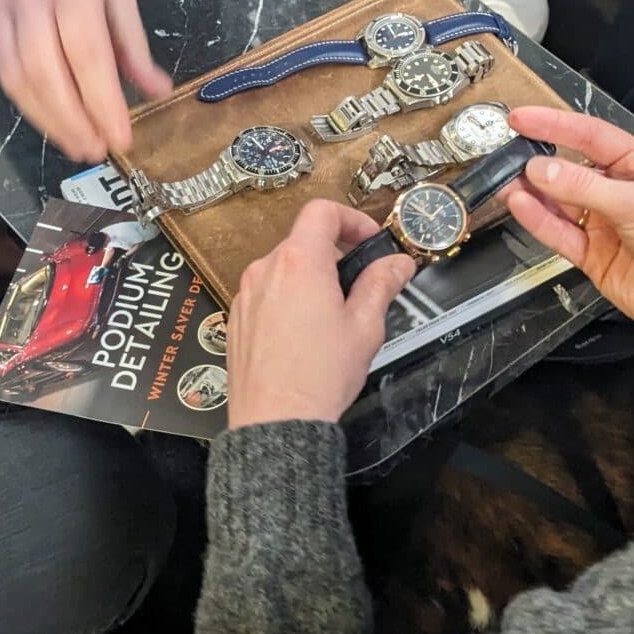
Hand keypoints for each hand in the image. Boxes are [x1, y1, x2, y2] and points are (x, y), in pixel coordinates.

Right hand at [0, 0, 170, 162]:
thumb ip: (131, 35)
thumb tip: (155, 87)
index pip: (89, 60)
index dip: (104, 106)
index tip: (121, 140)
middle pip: (47, 78)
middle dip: (73, 124)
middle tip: (95, 152)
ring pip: (14, 78)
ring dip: (43, 118)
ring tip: (72, 141)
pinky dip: (14, 92)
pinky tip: (38, 108)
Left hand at [227, 201, 414, 427]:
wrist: (276, 421)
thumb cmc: (319, 377)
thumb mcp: (365, 327)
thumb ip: (381, 285)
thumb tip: (397, 264)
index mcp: (299, 263)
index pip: (322, 212)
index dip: (352, 220)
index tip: (369, 242)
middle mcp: (265, 270)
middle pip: (303, 242)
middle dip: (335, 257)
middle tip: (360, 287)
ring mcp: (245, 295)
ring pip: (284, 270)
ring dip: (310, 281)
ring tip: (333, 319)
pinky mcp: (236, 319)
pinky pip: (266, 295)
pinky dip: (288, 302)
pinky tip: (304, 337)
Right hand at [505, 108, 633, 355]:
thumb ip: (585, 187)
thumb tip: (540, 169)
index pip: (591, 136)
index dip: (555, 124)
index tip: (521, 118)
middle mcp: (620, 191)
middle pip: (571, 168)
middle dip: (539, 160)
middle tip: (506, 152)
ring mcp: (605, 225)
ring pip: (560, 203)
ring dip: (534, 192)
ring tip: (505, 181)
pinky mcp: (593, 256)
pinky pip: (560, 234)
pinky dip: (539, 221)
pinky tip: (521, 205)